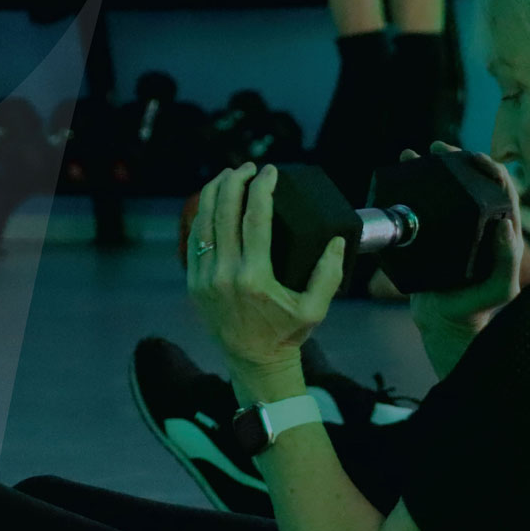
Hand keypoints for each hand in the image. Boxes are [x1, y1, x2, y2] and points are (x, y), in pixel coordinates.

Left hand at [186, 163, 345, 376]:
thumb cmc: (287, 334)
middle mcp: (225, 275)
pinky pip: (195, 240)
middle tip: (248, 167)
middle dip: (235, 181)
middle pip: (224, 212)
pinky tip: (213, 202)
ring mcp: (205, 279)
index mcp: (255, 278)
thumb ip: (328, 274)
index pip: (256, 218)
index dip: (262, 188)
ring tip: (228, 175)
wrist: (254, 362)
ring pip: (203, 222)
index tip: (270, 170)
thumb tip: (335, 240)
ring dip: (214, 192)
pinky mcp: (194, 283)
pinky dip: (202, 215)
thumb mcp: (315, 309)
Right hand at [401, 142, 523, 334]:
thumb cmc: (477, 306)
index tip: (475, 156)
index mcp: (502, 230)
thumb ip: (507, 259)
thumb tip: (505, 223)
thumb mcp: (501, 288)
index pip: (503, 190)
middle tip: (441, 147)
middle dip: (459, 159)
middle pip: (474, 181)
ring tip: (419, 152)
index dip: (492, 169)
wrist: (443, 321)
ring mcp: (457, 226)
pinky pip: (426, 202)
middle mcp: (481, 222)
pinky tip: (404, 169)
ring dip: (437, 165)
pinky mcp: (434, 232)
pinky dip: (416, 183)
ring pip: (450, 187)